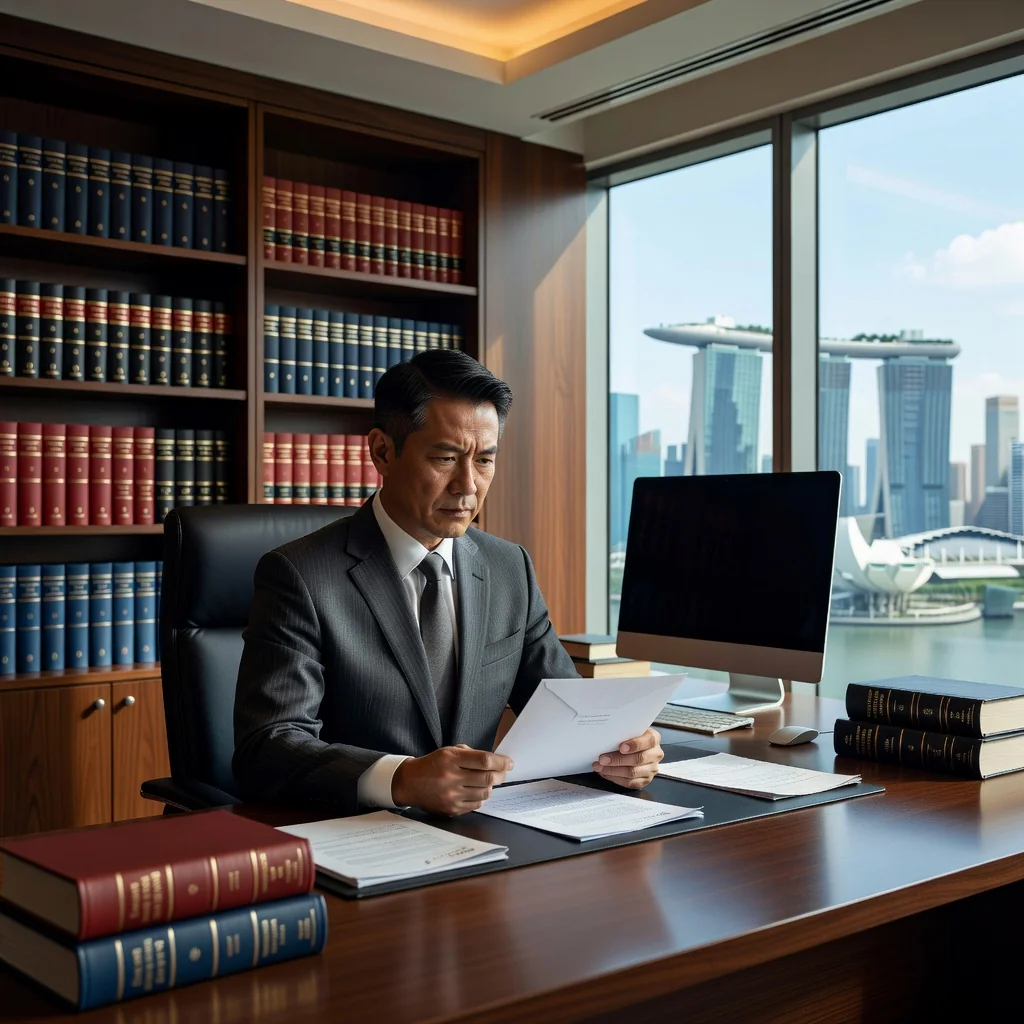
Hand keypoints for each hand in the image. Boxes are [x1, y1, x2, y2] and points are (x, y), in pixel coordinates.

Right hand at [391, 744, 512, 815]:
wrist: (409, 783)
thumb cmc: (432, 765)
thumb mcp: (448, 751)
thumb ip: (470, 754)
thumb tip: (494, 760)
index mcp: (451, 759)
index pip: (484, 760)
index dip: (500, 762)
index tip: (509, 763)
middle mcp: (451, 777)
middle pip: (487, 778)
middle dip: (500, 775)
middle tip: (503, 772)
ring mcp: (451, 796)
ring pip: (484, 793)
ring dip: (490, 786)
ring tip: (487, 781)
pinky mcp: (451, 809)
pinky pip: (476, 805)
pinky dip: (480, 798)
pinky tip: (476, 791)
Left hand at [593, 728, 663, 789]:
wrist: (636, 746)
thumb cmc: (631, 737)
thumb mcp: (630, 730)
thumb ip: (624, 732)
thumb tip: (607, 736)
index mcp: (653, 739)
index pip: (648, 741)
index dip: (635, 745)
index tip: (621, 747)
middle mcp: (655, 754)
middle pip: (638, 759)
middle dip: (618, 760)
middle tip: (603, 759)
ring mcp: (651, 769)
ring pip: (632, 773)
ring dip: (613, 771)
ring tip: (600, 767)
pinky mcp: (645, 780)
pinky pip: (630, 783)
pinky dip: (615, 778)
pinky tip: (606, 773)